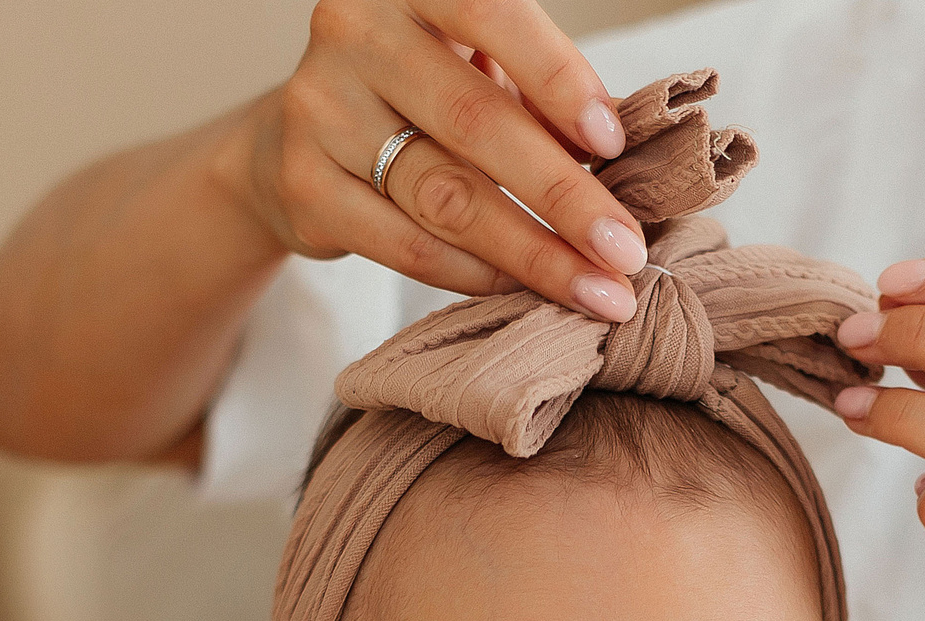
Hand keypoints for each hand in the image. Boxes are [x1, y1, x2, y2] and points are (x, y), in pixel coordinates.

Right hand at [228, 0, 649, 319]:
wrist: (299, 136)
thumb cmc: (419, 92)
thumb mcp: (477, 66)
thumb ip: (537, 96)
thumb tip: (623, 166)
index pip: (492, 14)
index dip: (558, 79)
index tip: (613, 144)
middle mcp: (355, 34)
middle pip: (474, 121)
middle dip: (563, 195)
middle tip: (625, 251)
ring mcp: (320, 109)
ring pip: (444, 195)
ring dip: (532, 252)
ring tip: (596, 290)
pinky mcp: (302, 185)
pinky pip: (406, 243)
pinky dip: (474, 274)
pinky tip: (522, 290)